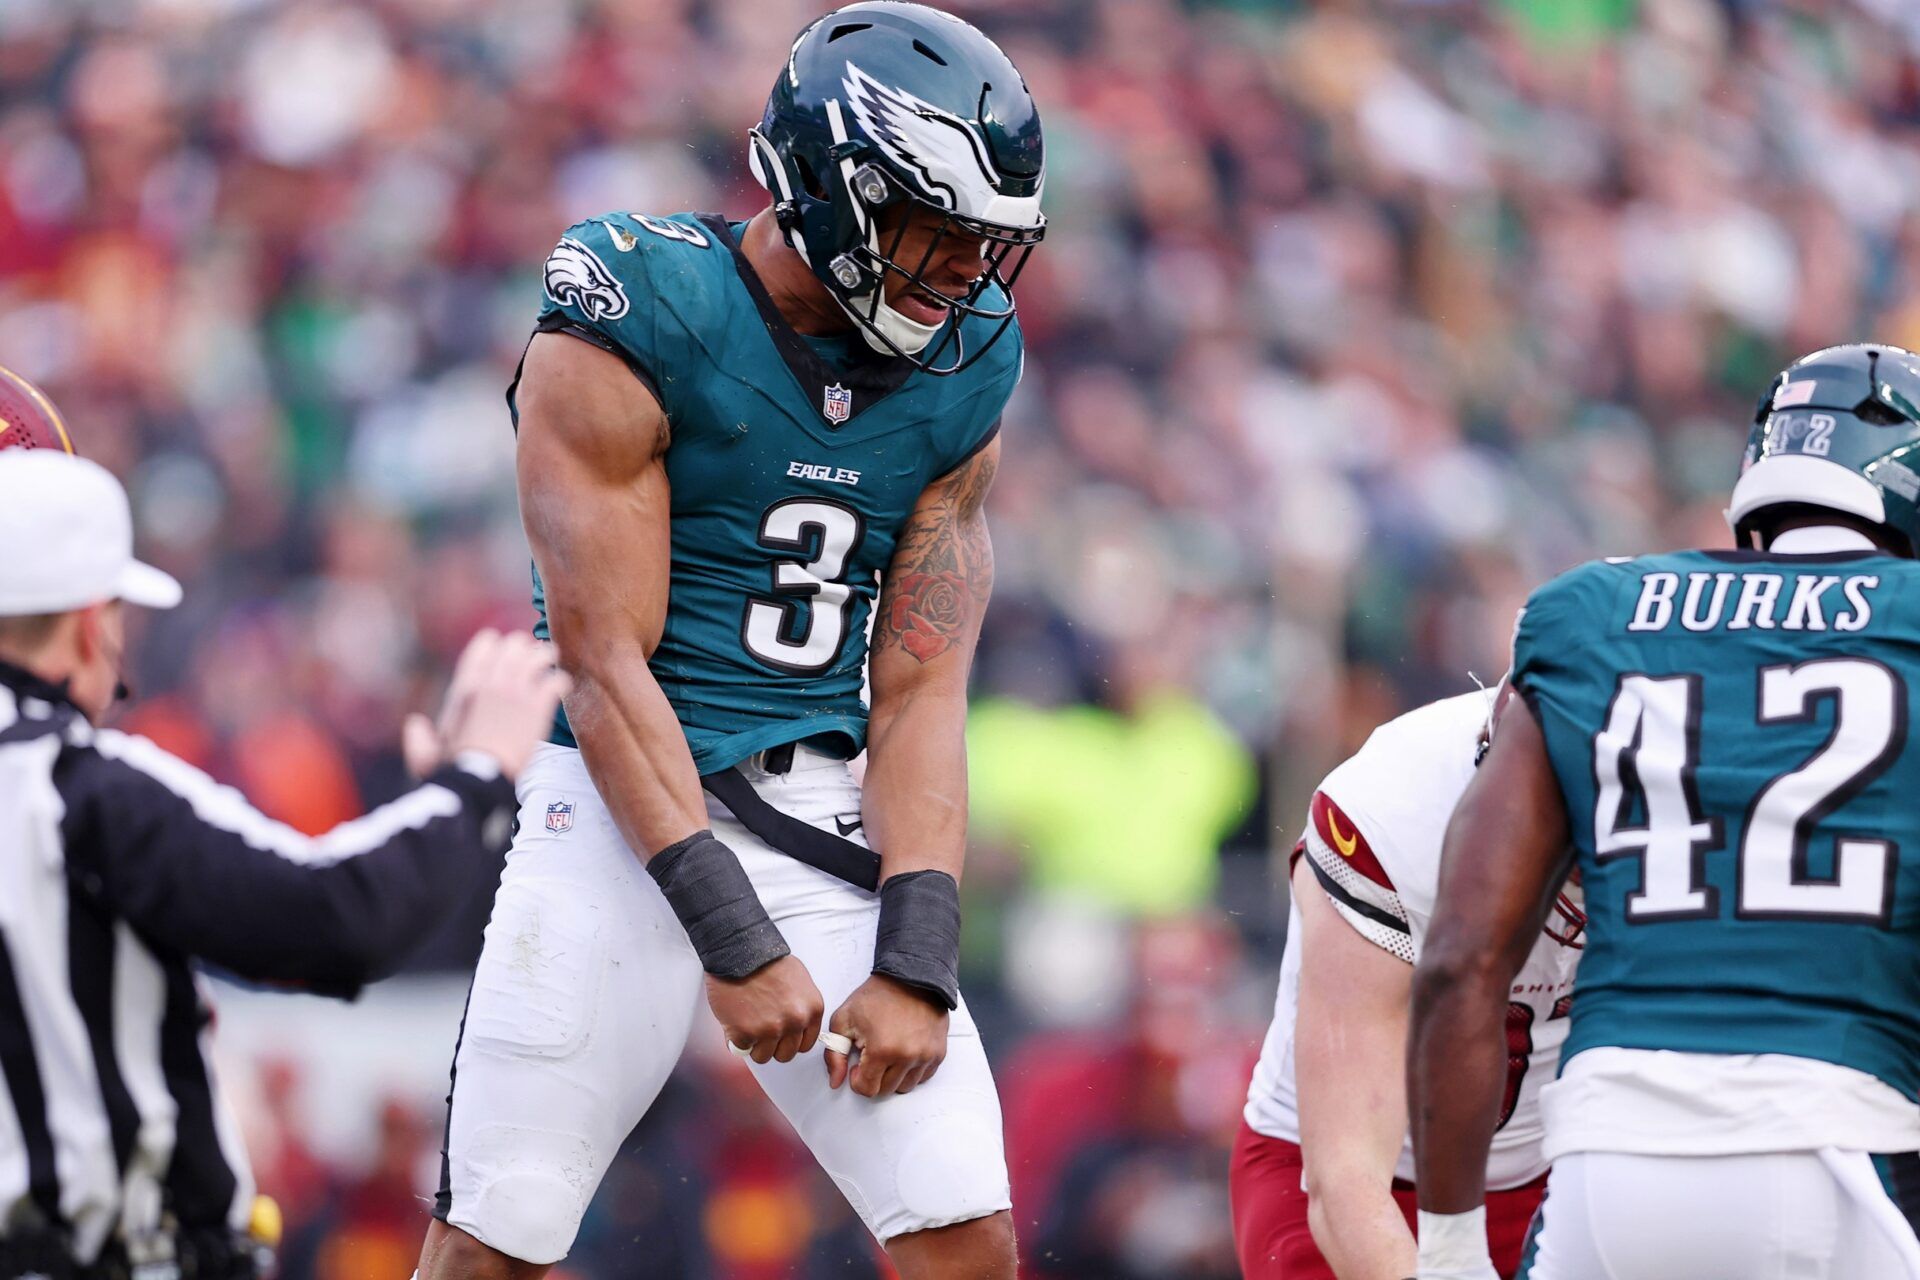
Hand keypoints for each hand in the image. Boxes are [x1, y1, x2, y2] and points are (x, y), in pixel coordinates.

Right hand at [404, 629, 570, 779]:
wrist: (479, 777)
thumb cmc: (450, 769)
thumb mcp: (426, 754)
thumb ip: (419, 739)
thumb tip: (413, 724)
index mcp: (464, 689)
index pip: (480, 650)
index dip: (490, 642)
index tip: (496, 641)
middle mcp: (491, 684)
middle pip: (513, 647)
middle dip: (522, 647)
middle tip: (531, 651)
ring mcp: (516, 692)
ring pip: (537, 658)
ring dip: (545, 656)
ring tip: (551, 658)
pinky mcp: (538, 707)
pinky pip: (555, 681)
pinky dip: (560, 681)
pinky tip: (562, 685)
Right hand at [705, 955, 823, 1063]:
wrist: (740, 949)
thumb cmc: (767, 961)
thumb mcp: (800, 982)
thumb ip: (801, 1007)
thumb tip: (796, 1029)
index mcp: (811, 1009)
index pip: (805, 1044)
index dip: (789, 1041)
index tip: (779, 1035)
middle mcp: (794, 1022)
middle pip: (786, 1054)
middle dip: (772, 1045)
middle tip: (760, 1029)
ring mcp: (770, 1029)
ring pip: (763, 1056)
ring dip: (753, 1044)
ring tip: (746, 1023)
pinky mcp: (745, 1033)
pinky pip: (741, 1049)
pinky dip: (735, 1039)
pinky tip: (734, 1020)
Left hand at [825, 973, 948, 1096]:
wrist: (911, 976)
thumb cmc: (876, 996)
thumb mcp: (844, 1019)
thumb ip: (834, 1054)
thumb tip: (836, 1082)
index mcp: (882, 1050)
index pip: (867, 1089)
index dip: (857, 1079)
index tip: (858, 1064)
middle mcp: (908, 1057)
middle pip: (886, 1090)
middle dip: (875, 1077)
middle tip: (872, 1055)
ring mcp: (926, 1056)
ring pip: (905, 1087)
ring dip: (894, 1075)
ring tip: (889, 1051)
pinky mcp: (939, 1053)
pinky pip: (923, 1077)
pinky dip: (911, 1070)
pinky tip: (904, 1051)